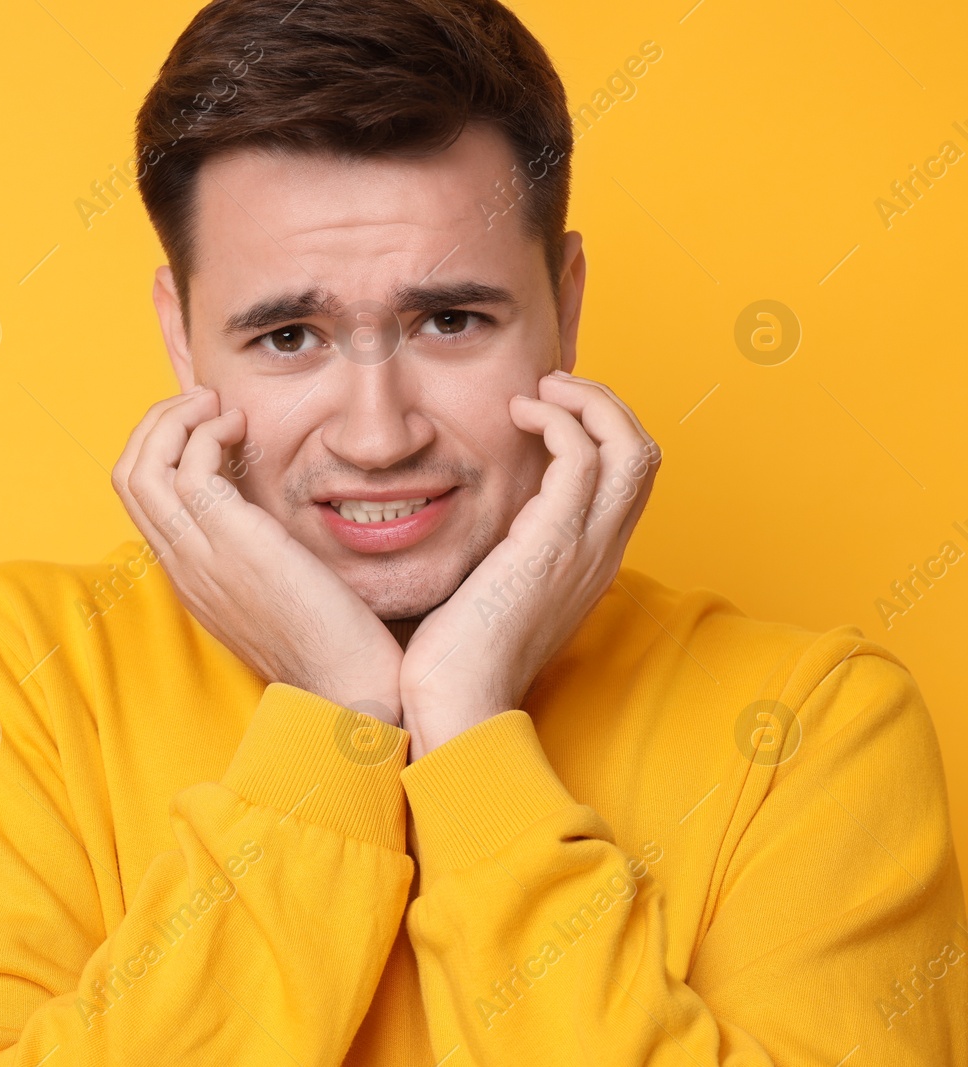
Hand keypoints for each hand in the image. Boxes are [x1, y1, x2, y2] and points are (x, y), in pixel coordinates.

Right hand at [113, 387, 404, 722]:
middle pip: (127, 475)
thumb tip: (267, 511)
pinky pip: (187, 469)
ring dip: (176, 418)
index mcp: (190, 578)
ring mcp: (200, 557)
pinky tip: (242, 428)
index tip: (208, 426)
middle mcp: (182, 567)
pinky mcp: (232, 544)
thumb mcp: (280, 592)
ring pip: (141, 467)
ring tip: (219, 408)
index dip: (163, 447)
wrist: (350, 692)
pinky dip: (206, 432)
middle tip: (206, 404)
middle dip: (158, 422)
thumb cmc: (334, 645)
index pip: (141, 498)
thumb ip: (259, 553)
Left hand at [398, 371, 660, 758]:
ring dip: (588, 401)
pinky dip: (558, 418)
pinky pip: (582, 456)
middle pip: (644, 453)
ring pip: (630, 446)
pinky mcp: (552, 544)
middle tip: (551, 386)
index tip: (549, 409)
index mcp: (590, 563)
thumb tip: (477, 525)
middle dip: (604, 404)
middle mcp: (601, 553)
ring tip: (540, 390)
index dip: (601, 429)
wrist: (457, 706)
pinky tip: (518, 412)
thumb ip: (503, 553)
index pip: (629, 478)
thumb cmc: (458, 659)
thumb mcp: (492, 593)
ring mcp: (584, 548)